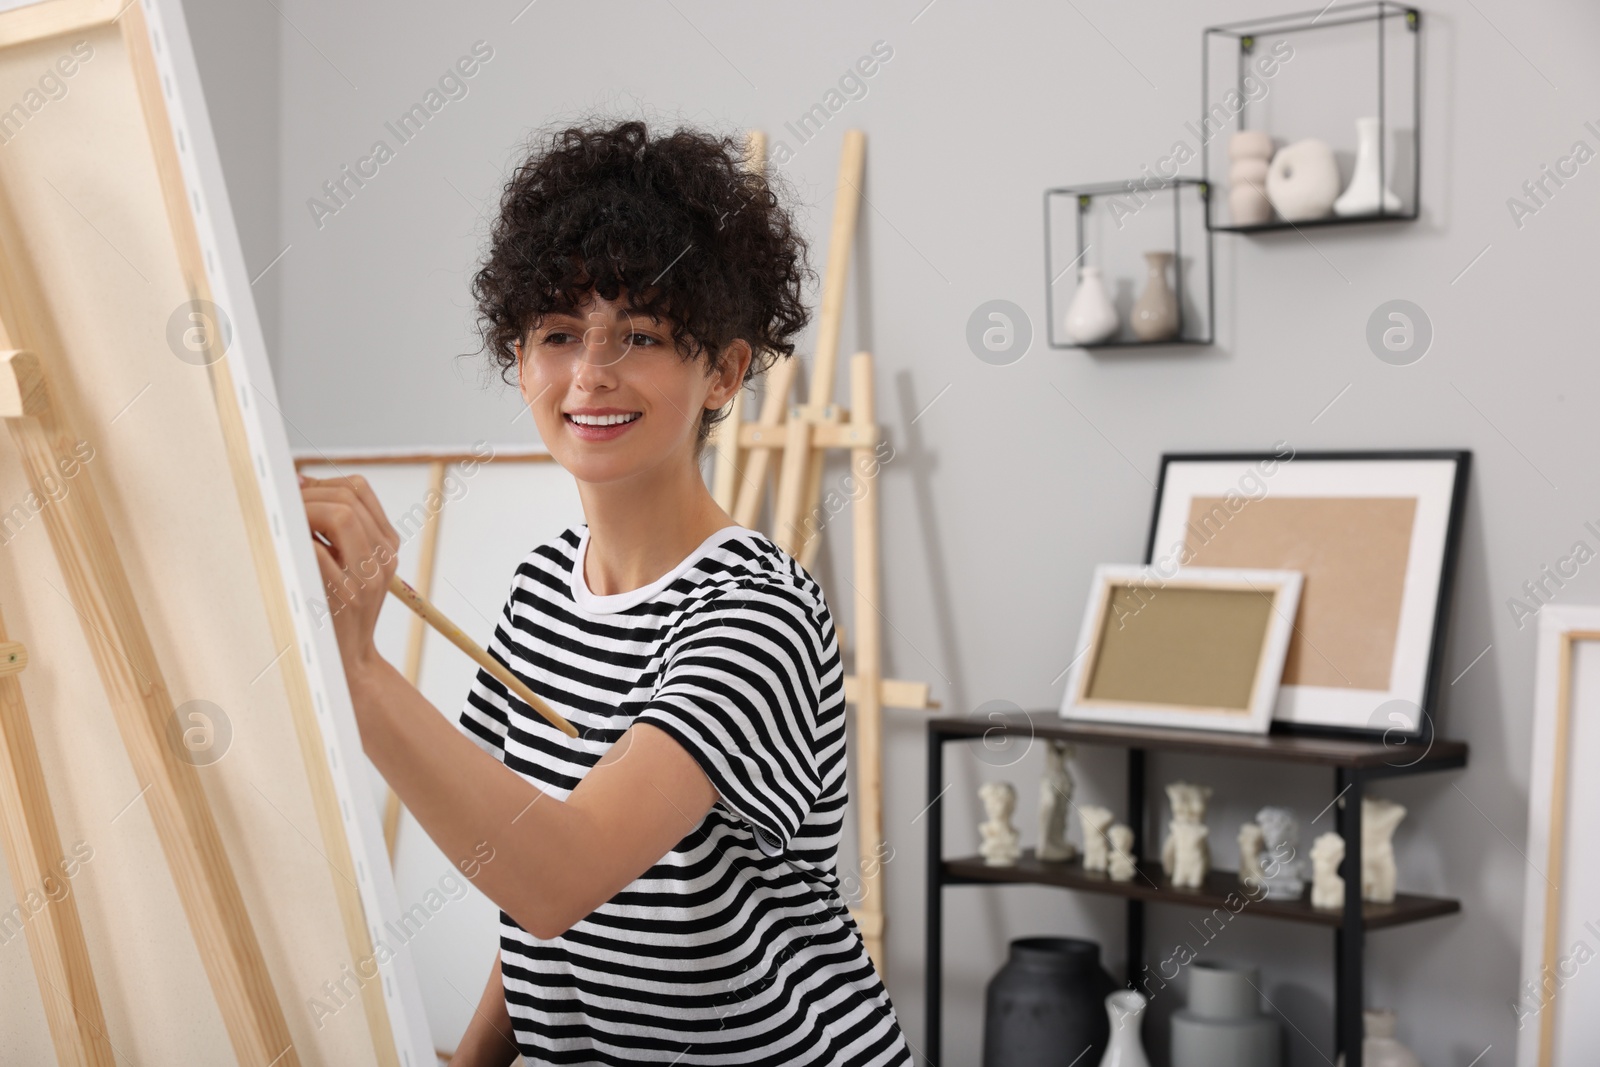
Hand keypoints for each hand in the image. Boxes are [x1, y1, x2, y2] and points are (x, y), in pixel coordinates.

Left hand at [299, 472, 400, 684]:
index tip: (297, 495)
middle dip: (308, 496)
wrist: (346, 663)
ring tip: (287, 529)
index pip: (359, 489)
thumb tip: (299, 481)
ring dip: (303, 513)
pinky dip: (298, 542)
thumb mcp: (348, 567)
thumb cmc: (335, 611)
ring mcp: (367, 577)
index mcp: (386, 547)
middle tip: (282, 511)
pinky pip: (319, 551)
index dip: (322, 482)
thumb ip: (333, 529)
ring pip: (340, 515)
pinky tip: (286, 550)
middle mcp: (383, 558)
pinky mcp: (345, 596)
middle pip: (348, 498)